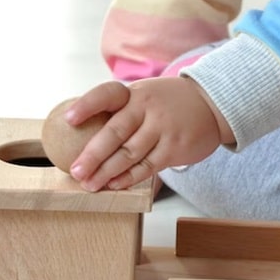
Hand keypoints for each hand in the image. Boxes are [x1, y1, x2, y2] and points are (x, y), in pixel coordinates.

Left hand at [66, 77, 232, 191]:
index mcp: (134, 94)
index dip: (86, 106)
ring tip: (90, 185)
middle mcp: (147, 108)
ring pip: (129, 154)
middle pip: (115, 133)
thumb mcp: (144, 95)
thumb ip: (120, 111)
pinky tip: (114, 185)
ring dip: (107, 172)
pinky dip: (129, 177)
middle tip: (76, 171)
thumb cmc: (167, 104)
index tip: (68, 119)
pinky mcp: (174, 148)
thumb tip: (81, 136)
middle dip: (92, 155)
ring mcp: (162, 128)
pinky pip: (147, 166)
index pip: (106, 95)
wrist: (211, 104)